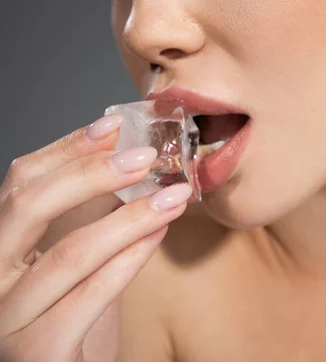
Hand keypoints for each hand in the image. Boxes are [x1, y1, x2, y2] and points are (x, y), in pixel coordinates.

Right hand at [0, 114, 191, 361]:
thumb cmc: (74, 311)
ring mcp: (8, 318)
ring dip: (129, 218)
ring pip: (68, 253)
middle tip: (144, 156)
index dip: (66, 147)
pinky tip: (157, 236)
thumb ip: (89, 208)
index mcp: (0, 243)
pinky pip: (89, 295)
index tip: (114, 125)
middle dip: (91, 173)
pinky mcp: (37, 353)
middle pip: (29, 206)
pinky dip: (129, 259)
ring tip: (170, 197)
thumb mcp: (76, 250)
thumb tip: (122, 152)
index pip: (20, 180)